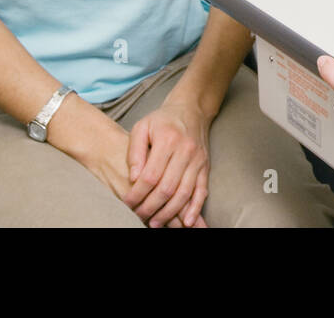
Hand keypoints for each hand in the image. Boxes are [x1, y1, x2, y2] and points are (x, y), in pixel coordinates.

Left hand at [81, 120, 206, 227]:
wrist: (192, 109)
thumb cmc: (163, 120)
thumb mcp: (142, 127)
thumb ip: (135, 152)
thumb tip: (133, 179)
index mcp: (167, 141)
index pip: (150, 176)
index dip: (137, 194)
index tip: (127, 203)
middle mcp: (185, 151)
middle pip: (167, 188)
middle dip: (150, 207)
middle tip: (138, 216)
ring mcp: (198, 161)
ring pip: (184, 194)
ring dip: (169, 213)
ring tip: (155, 223)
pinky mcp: (206, 167)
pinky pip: (202, 191)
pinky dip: (195, 209)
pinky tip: (187, 222)